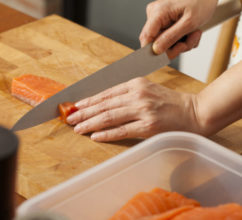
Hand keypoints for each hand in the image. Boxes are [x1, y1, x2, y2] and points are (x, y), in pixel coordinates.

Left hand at [67, 77, 201, 141]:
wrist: (194, 112)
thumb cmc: (170, 102)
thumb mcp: (147, 90)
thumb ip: (127, 95)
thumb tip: (103, 105)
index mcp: (135, 84)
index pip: (105, 93)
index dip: (88, 101)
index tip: (75, 106)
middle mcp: (137, 95)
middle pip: (104, 105)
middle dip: (84, 112)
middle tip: (70, 119)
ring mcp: (143, 110)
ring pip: (109, 117)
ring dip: (90, 123)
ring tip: (77, 128)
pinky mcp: (148, 126)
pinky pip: (122, 130)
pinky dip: (106, 134)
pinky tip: (94, 136)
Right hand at [139, 0, 217, 58]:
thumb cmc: (202, 1)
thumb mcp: (189, 22)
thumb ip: (171, 37)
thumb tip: (156, 50)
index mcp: (158, 12)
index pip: (146, 38)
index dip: (152, 51)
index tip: (163, 59)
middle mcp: (154, 14)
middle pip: (155, 42)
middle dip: (173, 47)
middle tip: (188, 44)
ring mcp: (159, 18)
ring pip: (164, 42)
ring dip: (181, 43)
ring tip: (194, 34)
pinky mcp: (164, 22)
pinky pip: (168, 38)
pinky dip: (182, 39)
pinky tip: (191, 33)